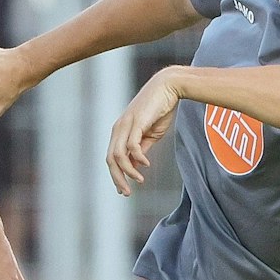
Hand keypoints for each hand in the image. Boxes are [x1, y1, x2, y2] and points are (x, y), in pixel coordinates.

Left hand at [106, 68, 184, 195]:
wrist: (168, 87)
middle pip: (110, 159)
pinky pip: (132, 145)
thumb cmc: (159, 109)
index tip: (123, 190)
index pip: (112, 158)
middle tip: (126, 193)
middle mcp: (119, 129)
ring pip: (118, 155)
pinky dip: (138, 158)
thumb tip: (136, 165)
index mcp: (120, 132)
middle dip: (117, 178)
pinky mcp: (136, 122)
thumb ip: (141, 149)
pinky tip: (146, 165)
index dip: (116, 175)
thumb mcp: (150, 134)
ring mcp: (126, 125)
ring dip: (127, 171)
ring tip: (139, 181)